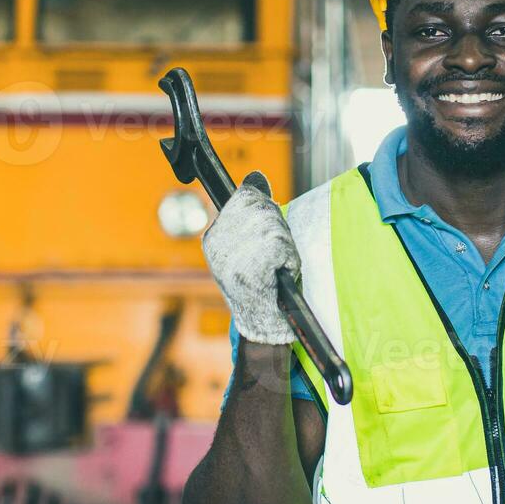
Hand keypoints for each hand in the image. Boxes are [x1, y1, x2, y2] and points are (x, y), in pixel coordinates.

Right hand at [202, 171, 299, 344]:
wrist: (263, 327)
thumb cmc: (262, 286)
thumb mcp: (252, 246)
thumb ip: (252, 212)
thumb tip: (255, 176)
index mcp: (214, 239)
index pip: (243, 198)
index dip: (262, 208)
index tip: (266, 227)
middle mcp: (218, 246)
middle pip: (259, 207)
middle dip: (275, 226)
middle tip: (275, 255)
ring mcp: (233, 257)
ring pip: (272, 224)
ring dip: (284, 245)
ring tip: (277, 267)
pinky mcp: (250, 269)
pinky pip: (280, 244)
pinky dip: (290, 258)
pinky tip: (282, 274)